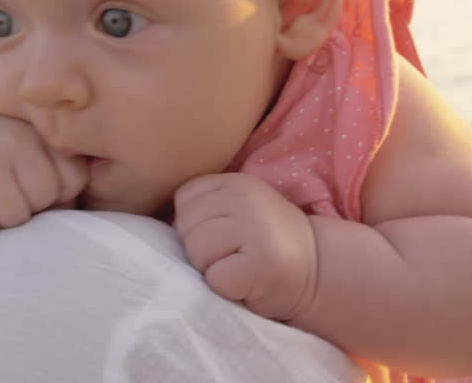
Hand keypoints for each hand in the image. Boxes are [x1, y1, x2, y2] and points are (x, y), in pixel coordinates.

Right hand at [0, 110, 86, 236]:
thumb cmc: (7, 153)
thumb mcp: (39, 147)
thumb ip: (63, 172)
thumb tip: (67, 208)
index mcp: (38, 131)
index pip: (73, 180)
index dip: (59, 191)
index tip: (39, 181)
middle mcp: (10, 141)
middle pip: (43, 199)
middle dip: (33, 206)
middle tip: (14, 192)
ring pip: (13, 218)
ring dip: (6, 219)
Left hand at [173, 173, 317, 321]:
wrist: (319, 272)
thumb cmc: (264, 245)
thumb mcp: (237, 211)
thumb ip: (204, 207)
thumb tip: (152, 225)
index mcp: (236, 182)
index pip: (184, 199)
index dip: (194, 225)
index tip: (223, 236)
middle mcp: (246, 198)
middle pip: (185, 227)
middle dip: (200, 249)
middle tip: (233, 256)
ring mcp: (256, 229)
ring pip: (196, 252)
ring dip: (211, 270)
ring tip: (238, 268)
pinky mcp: (260, 264)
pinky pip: (215, 279)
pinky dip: (226, 289)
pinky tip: (247, 284)